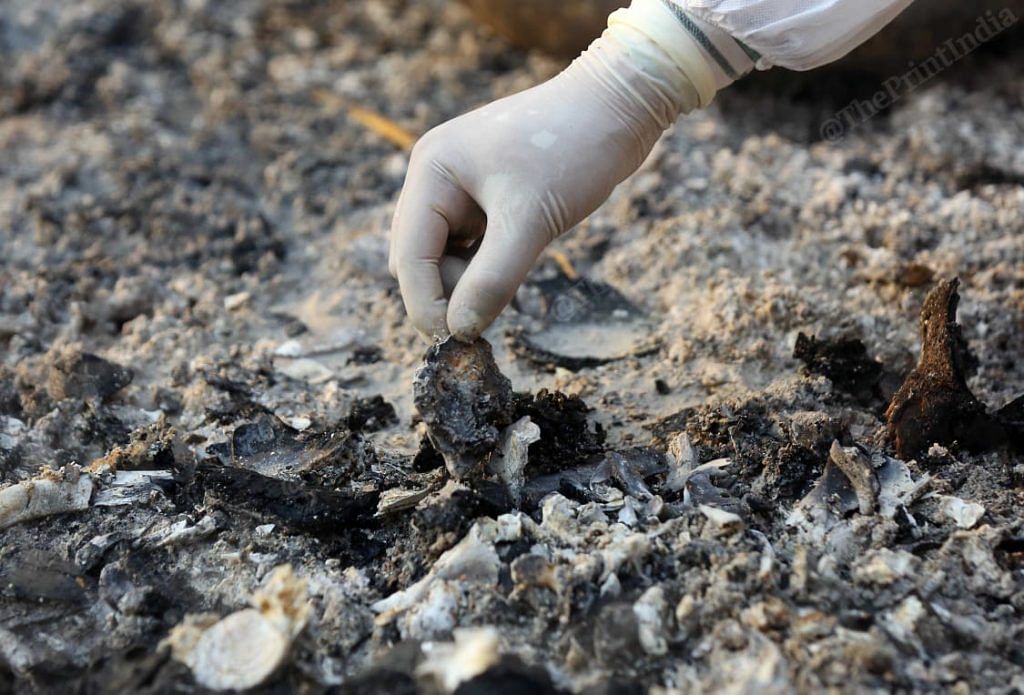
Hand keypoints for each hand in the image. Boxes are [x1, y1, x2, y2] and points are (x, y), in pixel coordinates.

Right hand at [388, 5, 707, 340]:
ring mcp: (459, 185)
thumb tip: (460, 331)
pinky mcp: (486, 194)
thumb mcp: (531, 220)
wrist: (620, 104)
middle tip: (487, 316)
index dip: (426, 304)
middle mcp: (436, 177)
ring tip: (506, 292)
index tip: (456, 342)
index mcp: (432, 172)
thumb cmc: (573, 150)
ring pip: (444, 255)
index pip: (409, 255)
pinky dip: (484, 268)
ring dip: (466, 282)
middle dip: (445, 292)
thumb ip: (492, 279)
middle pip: (417, 258)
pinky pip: (470, 245)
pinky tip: (511, 277)